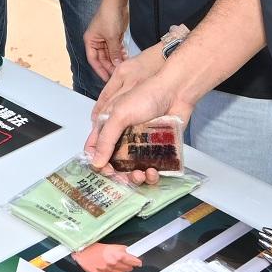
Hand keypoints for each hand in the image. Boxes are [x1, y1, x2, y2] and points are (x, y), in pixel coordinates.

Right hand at [71, 242, 142, 271]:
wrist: (83, 253)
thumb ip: (123, 250)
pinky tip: (111, 268)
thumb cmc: (95, 248)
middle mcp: (114, 264)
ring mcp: (109, 271)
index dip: (137, 261)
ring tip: (116, 263)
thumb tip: (131, 252)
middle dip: (128, 264)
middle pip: (129, 268)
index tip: (138, 262)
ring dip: (121, 269)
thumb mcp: (112, 245)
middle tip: (124, 260)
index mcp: (118, 255)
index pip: (133, 261)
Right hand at [83, 51, 185, 171]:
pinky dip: (150, 175)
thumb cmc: (146, 96)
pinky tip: (153, 172)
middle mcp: (123, 138)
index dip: (97, 161)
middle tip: (123, 178)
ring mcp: (139, 146)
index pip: (96, 149)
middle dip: (117, 174)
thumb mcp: (120, 114)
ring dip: (134, 178)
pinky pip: (150, 169)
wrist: (177, 93)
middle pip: (113, 164)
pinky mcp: (156, 151)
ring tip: (141, 175)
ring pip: (131, 170)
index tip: (104, 170)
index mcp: (109, 127)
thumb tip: (95, 163)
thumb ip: (106, 138)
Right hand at [84, 0, 130, 81]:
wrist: (116, 2)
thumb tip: (116, 64)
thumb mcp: (111, 37)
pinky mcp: (113, 36)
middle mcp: (96, 41)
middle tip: (118, 74)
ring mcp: (105, 38)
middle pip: (102, 58)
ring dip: (116, 60)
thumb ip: (113, 52)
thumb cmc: (108, 15)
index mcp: (90, 41)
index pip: (93, 60)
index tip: (106, 79)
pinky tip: (126, 57)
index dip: (100, 70)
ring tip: (123, 66)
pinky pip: (116, 48)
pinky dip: (120, 53)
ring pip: (110, 54)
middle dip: (110, 66)